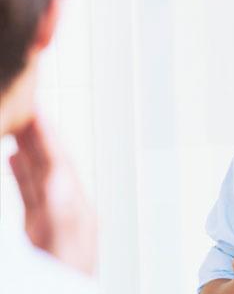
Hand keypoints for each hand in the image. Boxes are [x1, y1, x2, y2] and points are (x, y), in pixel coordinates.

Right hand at [9, 113, 96, 274]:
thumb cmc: (62, 278)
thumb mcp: (62, 242)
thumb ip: (60, 210)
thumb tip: (56, 177)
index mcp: (74, 207)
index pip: (60, 162)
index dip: (48, 135)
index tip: (38, 108)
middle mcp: (67, 206)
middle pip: (51, 162)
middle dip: (38, 134)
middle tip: (25, 104)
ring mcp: (53, 215)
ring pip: (39, 174)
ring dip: (28, 148)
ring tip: (16, 123)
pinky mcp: (40, 226)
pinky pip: (30, 191)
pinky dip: (21, 172)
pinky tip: (12, 158)